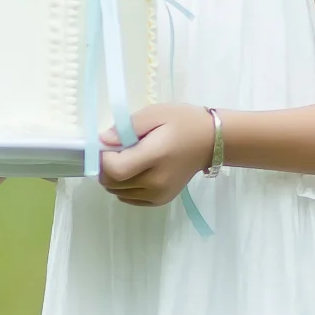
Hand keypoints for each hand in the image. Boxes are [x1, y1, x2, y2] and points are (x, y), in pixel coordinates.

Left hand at [98, 103, 215, 207]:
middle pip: (112, 184)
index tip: (111, 144)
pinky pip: (128, 198)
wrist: (210, 141)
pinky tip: (136, 171)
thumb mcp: (155, 113)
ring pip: (117, 192)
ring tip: (130, 159)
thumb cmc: (183, 122)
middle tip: (118, 150)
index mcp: (155, 158)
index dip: (104, 158)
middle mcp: (156, 182)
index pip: (115, 170)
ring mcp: (158, 195)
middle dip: (106, 167)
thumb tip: (103, 141)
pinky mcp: (160, 201)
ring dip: (115, 177)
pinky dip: (124, 186)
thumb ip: (127, 127)